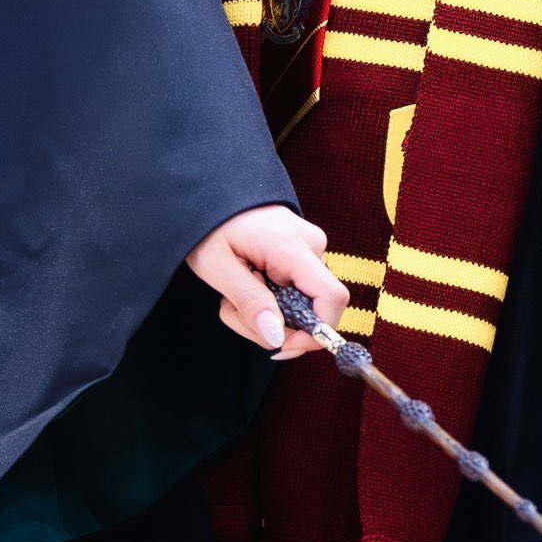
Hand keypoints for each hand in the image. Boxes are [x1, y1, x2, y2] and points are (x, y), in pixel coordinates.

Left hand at [190, 204, 345, 357]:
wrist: (210, 195)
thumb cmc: (209, 226)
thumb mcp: (218, 268)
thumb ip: (250, 303)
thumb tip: (277, 338)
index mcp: (293, 247)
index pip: (332, 299)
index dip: (316, 333)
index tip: (280, 347)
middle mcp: (312, 246)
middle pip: (313, 309)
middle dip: (273, 324)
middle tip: (231, 311)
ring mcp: (311, 247)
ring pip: (302, 304)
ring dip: (266, 313)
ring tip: (232, 295)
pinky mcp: (304, 252)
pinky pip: (297, 291)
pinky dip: (270, 300)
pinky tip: (247, 284)